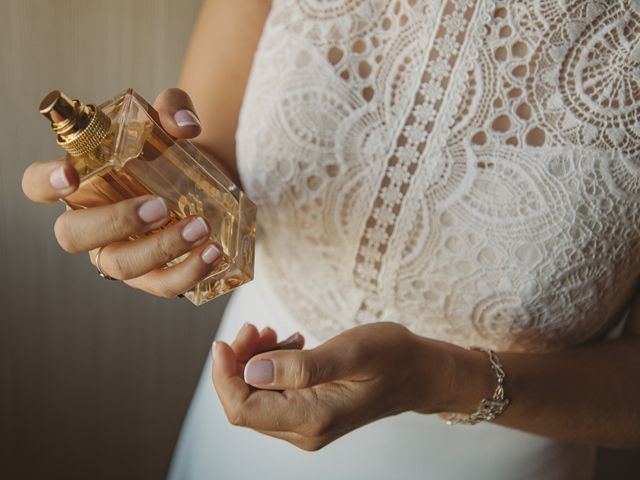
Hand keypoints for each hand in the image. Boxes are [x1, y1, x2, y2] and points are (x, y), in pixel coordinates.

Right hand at [21, 88, 222, 297]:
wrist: (207, 183)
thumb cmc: (170, 152)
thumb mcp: (169, 121)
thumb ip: (172, 107)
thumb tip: (185, 126)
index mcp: (83, 184)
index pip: (38, 185)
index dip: (44, 182)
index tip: (69, 174)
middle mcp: (92, 223)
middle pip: (74, 235)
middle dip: (114, 222)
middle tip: (159, 206)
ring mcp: (121, 253)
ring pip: (121, 266)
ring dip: (160, 249)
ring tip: (201, 228)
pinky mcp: (154, 275)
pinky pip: (163, 285)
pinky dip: (189, 272)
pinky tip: (213, 252)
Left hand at [212, 322, 455, 450]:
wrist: (419, 372)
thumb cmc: (393, 358)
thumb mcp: (350, 352)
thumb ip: (302, 366)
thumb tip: (252, 371)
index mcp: (313, 419)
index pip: (243, 409)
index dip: (225, 376)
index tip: (224, 341)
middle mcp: (305, 431)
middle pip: (244, 402)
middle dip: (239, 362)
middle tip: (256, 327)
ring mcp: (307, 425)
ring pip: (256, 395)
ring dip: (255, 360)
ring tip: (274, 332)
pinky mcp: (309, 413)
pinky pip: (273, 392)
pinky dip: (270, 364)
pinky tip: (288, 343)